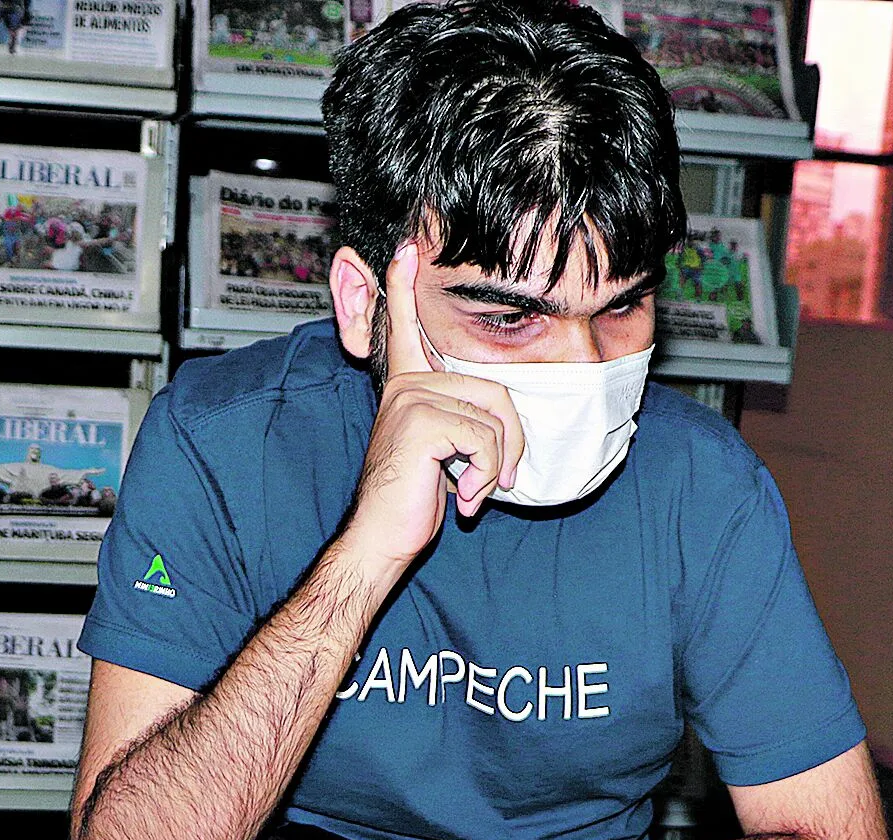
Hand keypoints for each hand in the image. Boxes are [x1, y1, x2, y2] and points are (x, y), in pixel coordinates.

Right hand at [343, 243, 523, 569]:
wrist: (382, 538)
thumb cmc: (414, 500)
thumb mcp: (444, 453)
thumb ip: (463, 423)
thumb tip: (506, 419)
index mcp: (408, 387)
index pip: (405, 328)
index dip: (403, 288)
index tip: (407, 249)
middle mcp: (406, 385)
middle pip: (495, 391)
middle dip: (510, 443)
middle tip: (495, 481)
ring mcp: (411, 399)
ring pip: (495, 416)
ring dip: (497, 465)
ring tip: (473, 492)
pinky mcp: (421, 419)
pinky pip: (484, 439)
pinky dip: (486, 477)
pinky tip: (465, 499)